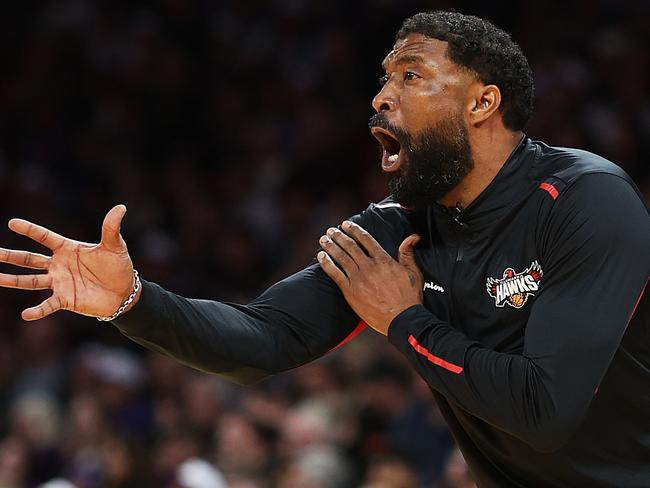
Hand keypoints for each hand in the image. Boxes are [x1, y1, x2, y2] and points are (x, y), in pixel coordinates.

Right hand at [0, 205, 137, 320]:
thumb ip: (111, 228)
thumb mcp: (115, 246)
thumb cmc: (119, 267)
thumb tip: (121, 207)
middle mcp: (59, 265)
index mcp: (68, 249)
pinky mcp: (65, 300)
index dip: (30, 230)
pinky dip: (37, 310)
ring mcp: (60, 283)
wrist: (125, 293)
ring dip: (12, 280)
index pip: (45, 237)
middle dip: (10, 256)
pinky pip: (48, 305)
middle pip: (29, 259)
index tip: (12, 223)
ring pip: (30, 281)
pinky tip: (26, 314)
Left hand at [317, 220, 422, 334]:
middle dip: (339, 236)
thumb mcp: (413, 272)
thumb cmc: (409, 298)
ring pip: (341, 257)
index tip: (346, 224)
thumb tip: (412, 237)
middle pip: (350, 246)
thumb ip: (408, 253)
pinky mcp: (350, 291)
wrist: (401, 319)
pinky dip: (327, 264)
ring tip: (323, 239)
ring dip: (331, 246)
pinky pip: (335, 274)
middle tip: (331, 230)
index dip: (354, 230)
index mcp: (383, 260)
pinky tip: (321, 256)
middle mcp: (368, 267)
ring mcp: (358, 279)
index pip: (366, 239)